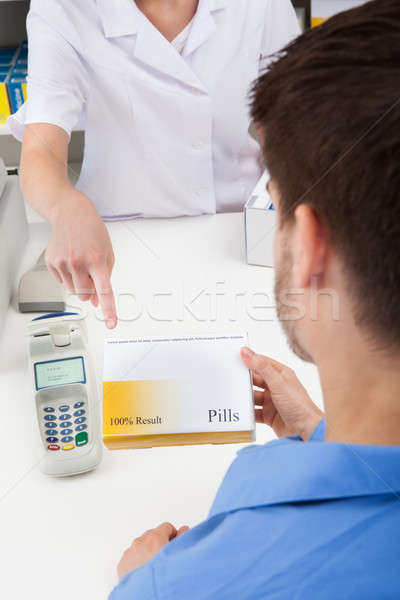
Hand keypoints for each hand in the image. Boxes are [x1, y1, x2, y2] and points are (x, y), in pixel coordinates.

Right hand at [45, 188, 116, 328]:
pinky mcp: (51, 262)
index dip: (109, 310)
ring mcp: (63, 263)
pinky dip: (68, 277)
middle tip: (91, 275)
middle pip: (86, 295)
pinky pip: (62, 282)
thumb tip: (97, 302)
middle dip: (91, 291)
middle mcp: (78, 262)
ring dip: (79, 283)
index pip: (104, 292)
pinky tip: (70, 261)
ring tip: (81, 263)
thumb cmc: (92, 231)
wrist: (70, 213)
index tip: (111, 323)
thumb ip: (105, 279)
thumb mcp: (108, 253)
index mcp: (97, 260)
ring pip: (73, 291)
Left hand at [117, 522, 188, 579]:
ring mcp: (129, 553)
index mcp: (154, 538)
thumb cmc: (162, 578)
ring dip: (148, 551)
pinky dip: (138, 561)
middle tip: (166, 558)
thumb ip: (182, 538)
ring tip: (155, 567)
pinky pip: (131, 556)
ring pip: (141, 545)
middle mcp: (140, 543)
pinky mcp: (122, 564)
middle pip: (152, 535)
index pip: (166, 527)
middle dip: (160, 543)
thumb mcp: (178, 555)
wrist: (146, 595)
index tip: (175, 545)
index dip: (173, 536)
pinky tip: (145, 572)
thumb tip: (183, 530)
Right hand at [241, 347, 322, 440]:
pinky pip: (254, 412)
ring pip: (253, 397)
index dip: (249, 360)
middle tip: (229, 379)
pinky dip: (247, 413)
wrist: (307, 431)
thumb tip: (246, 351)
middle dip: (244, 381)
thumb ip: (261, 367)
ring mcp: (272, 402)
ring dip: (245, 398)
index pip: (261, 363)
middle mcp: (276, 387)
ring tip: (232, 397)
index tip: (233, 357)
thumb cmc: (299, 404)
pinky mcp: (269, 416)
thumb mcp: (277, 382)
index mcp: (281, 374)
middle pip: (255, 380)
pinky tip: (239, 412)